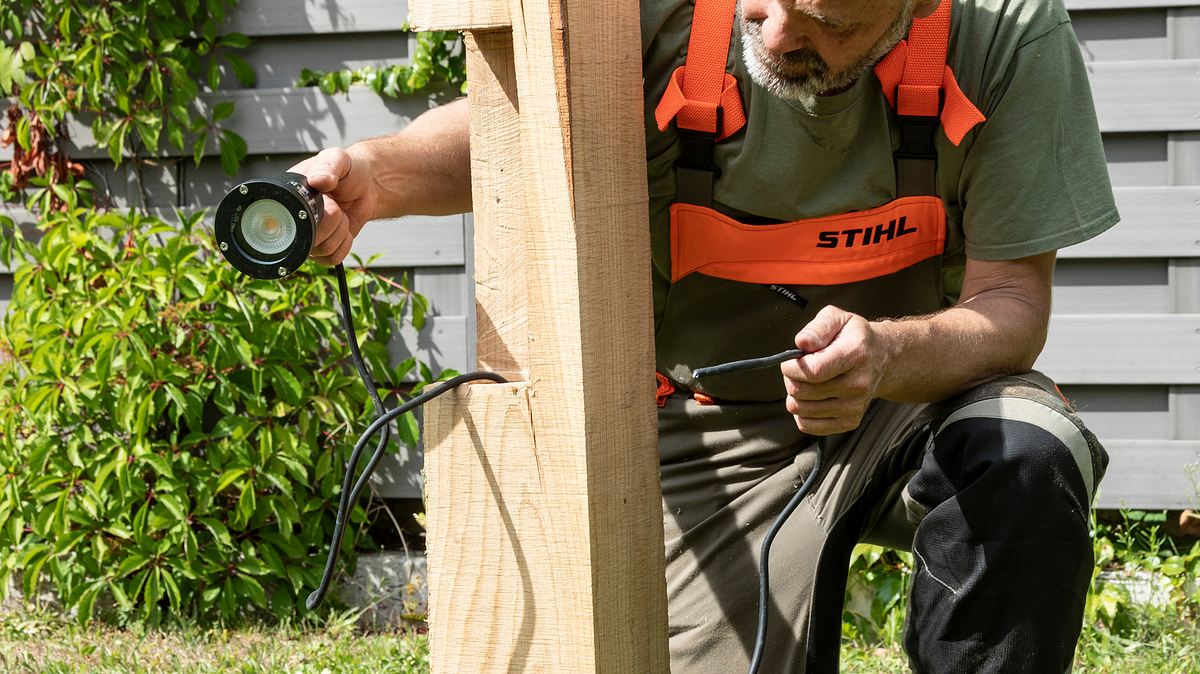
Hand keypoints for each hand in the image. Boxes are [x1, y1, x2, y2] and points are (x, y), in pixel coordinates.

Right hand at [288, 147, 378, 265]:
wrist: (368, 185)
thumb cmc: (349, 170)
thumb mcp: (338, 159)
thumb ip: (328, 166)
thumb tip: (316, 180)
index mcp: (288, 199)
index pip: (284, 222)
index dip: (309, 216)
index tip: (326, 201)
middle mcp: (294, 221)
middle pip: (305, 241)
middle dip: (329, 223)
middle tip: (336, 205)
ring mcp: (309, 237)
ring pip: (321, 251)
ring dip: (339, 232)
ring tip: (340, 214)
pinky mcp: (325, 248)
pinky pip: (332, 258)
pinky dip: (344, 244)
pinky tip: (345, 227)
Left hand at [780, 305, 889, 435]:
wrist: (881, 359)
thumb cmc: (852, 337)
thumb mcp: (837, 319)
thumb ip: (818, 328)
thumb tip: (802, 343)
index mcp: (856, 354)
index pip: (813, 371)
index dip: (791, 367)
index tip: (789, 361)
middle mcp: (858, 384)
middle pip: (802, 391)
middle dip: (790, 378)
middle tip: (798, 369)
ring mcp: (855, 406)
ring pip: (801, 409)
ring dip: (795, 394)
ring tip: (807, 381)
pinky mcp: (849, 422)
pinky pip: (807, 425)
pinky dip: (801, 412)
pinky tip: (812, 397)